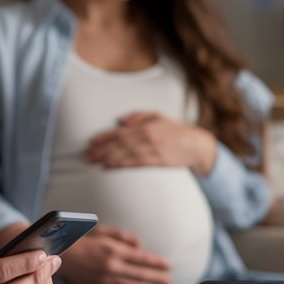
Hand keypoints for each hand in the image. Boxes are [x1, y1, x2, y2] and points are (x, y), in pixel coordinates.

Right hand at [58, 224, 171, 283]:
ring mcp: (105, 281)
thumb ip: (122, 236)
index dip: (157, 263)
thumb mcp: (101, 231)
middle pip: (140, 275)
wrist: (60, 255)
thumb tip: (139, 245)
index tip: (168, 265)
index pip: (141, 258)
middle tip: (170, 281)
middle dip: (157, 278)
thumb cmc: (81, 239)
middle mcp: (111, 267)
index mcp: (113, 251)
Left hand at [84, 111, 217, 173]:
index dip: (104, 137)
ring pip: (124, 154)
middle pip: (119, 144)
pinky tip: (109, 166)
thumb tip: (120, 120)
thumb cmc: (175, 130)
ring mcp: (152, 150)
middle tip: (87, 154)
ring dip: (107, 158)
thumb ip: (139, 116)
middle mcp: (147, 137)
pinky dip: (120, 165)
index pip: (120, 132)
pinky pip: (134, 163)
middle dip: (101, 149)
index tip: (91, 142)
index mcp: (146, 126)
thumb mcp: (158, 116)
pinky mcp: (157, 162)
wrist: (196, 145)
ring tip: (94, 161)